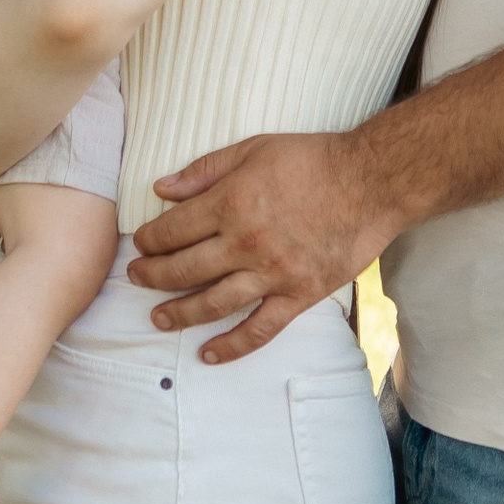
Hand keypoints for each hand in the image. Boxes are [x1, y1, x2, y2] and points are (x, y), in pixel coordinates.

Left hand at [126, 129, 395, 358]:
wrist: (369, 181)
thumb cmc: (311, 159)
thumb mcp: (253, 149)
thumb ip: (205, 170)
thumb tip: (162, 188)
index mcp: (231, 202)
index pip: (175, 229)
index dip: (150, 240)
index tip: (139, 245)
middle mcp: (245, 242)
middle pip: (185, 269)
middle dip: (153, 277)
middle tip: (135, 280)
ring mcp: (272, 273)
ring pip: (214, 304)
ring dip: (180, 314)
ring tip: (157, 319)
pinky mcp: (298, 295)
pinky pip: (260, 329)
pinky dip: (232, 346)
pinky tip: (209, 354)